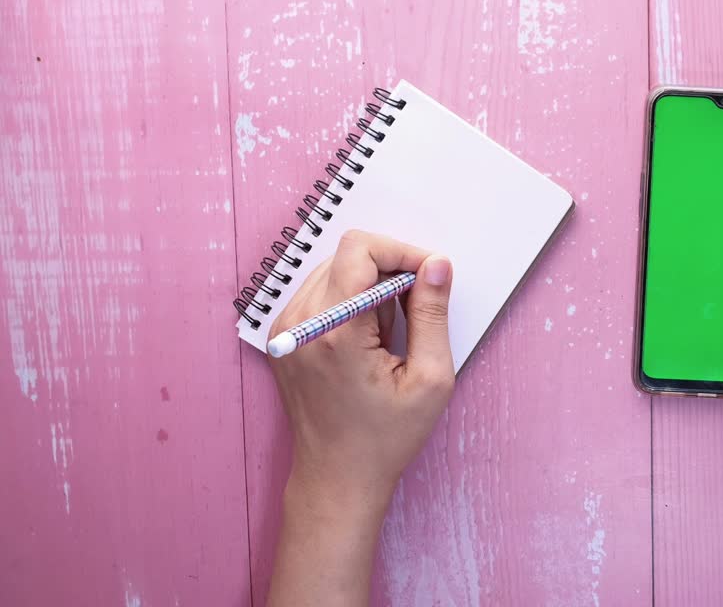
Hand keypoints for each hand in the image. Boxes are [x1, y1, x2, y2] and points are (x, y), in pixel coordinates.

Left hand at [268, 229, 454, 508]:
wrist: (336, 478)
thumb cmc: (386, 438)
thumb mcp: (430, 378)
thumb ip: (432, 313)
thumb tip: (436, 265)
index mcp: (335, 332)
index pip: (360, 249)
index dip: (402, 251)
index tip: (429, 276)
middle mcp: (300, 324)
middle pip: (347, 255)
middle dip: (389, 270)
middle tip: (414, 310)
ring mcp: (284, 329)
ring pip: (334, 269)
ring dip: (369, 285)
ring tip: (389, 333)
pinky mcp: (281, 336)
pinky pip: (320, 291)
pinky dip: (350, 300)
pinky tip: (366, 338)